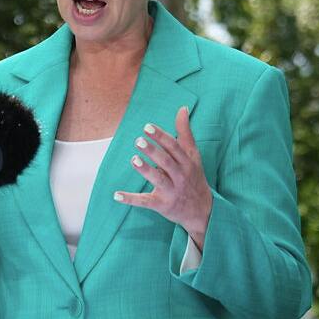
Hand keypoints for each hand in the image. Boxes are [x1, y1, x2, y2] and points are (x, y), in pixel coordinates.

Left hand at [114, 107, 214, 247]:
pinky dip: (131, 199)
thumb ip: (185, 132)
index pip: (174, 147)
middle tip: (138, 141)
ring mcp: (171, 191)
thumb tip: (182, 108)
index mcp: (187, 162)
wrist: (202, 210)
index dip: (161, 136)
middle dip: (153, 152)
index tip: (148, 127)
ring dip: (146, 171)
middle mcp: (180, 176)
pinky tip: (117, 195)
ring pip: (158, 180)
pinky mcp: (162, 205)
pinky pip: (145, 202)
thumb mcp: (193, 155)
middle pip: (167, 162)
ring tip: (133, 160)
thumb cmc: (194, 177)